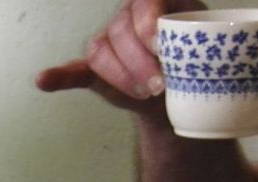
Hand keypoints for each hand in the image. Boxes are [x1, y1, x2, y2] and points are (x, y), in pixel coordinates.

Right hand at [36, 0, 204, 113]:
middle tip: (161, 85)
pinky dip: (59, 76)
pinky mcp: (95, 70)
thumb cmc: (196, 63)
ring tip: (145, 93)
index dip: (148, 20)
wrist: (182, 96)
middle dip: (140, 61)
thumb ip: (209, 34)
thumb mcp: (211, 42)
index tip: (161, 44)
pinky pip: (73, 70)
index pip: (144, 1)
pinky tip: (45, 80)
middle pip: (121, 30)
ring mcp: (110, 42)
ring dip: (122, 75)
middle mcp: (129, 16)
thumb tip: (212, 37)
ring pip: (103, 51)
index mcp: (156, 3)